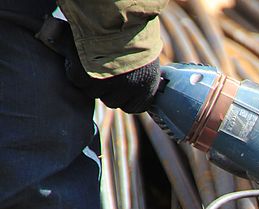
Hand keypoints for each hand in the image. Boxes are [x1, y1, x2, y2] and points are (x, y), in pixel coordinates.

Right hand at [36, 16, 160, 113]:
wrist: (117, 15)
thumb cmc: (133, 31)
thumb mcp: (145, 58)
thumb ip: (139, 75)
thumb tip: (134, 86)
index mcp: (146, 87)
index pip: (133, 107)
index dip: (124, 96)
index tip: (120, 85)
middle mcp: (128, 89)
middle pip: (111, 101)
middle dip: (107, 88)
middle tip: (104, 68)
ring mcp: (106, 84)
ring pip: (92, 92)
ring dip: (90, 79)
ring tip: (92, 59)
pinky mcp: (85, 75)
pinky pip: (77, 80)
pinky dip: (75, 69)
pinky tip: (81, 55)